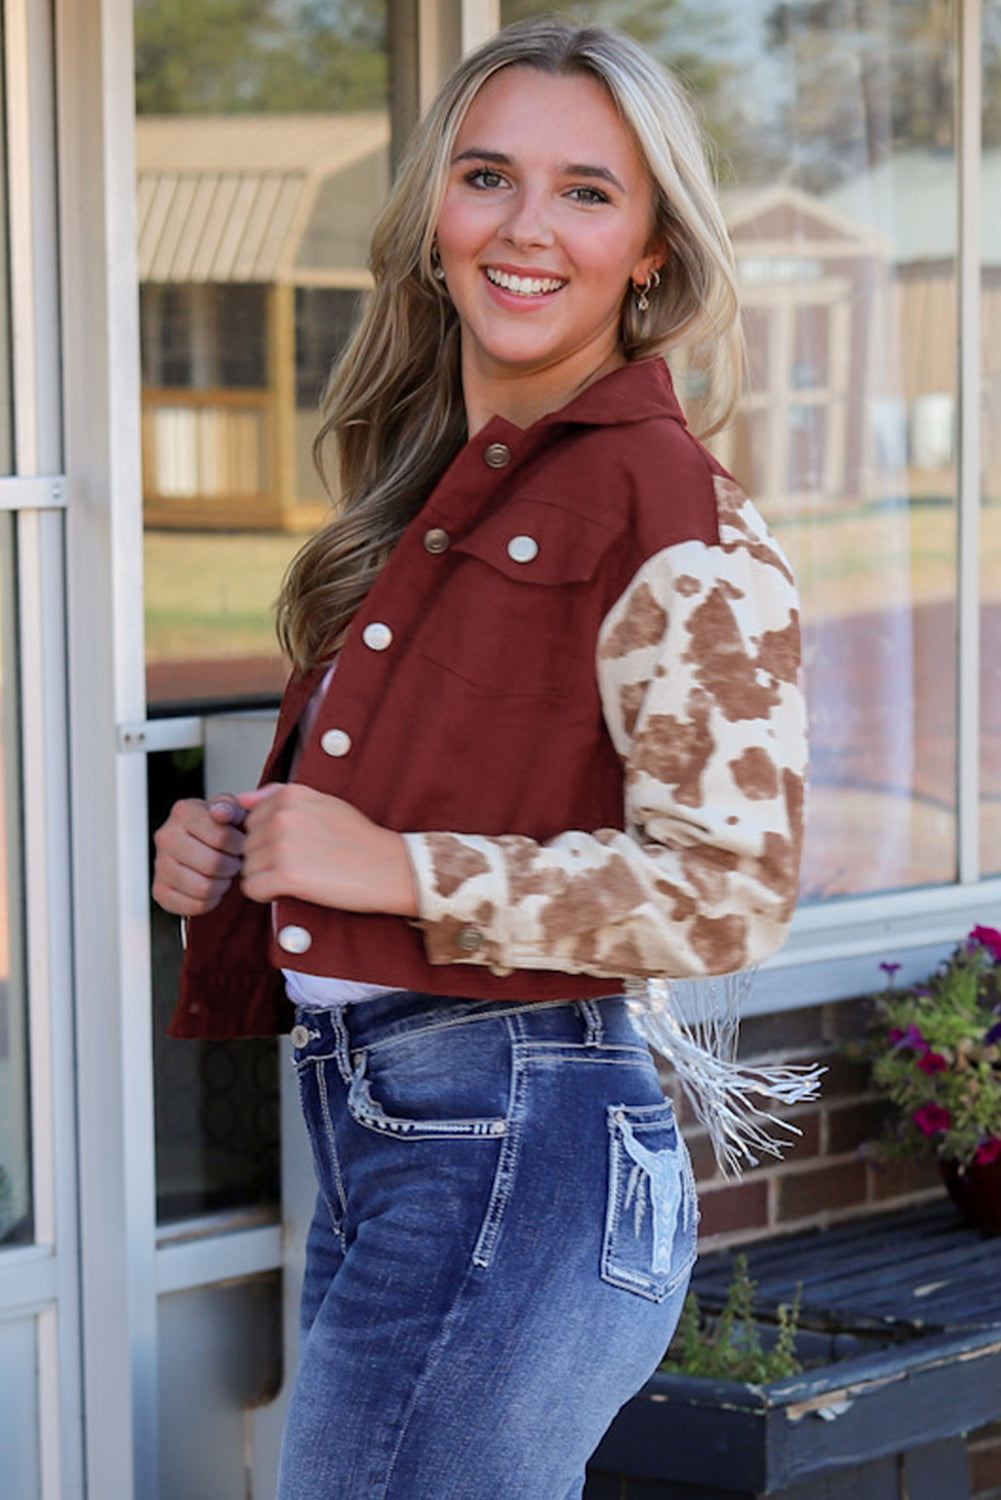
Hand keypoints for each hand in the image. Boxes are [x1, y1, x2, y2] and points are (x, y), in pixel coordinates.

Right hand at [152, 795, 246, 915]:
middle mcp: (166, 836)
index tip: (240, 844)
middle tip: (233, 862)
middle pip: (213, 864)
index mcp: (183, 812)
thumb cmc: (218, 827)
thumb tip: (220, 812)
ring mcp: (159, 865)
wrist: (201, 843)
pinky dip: (210, 901)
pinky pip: (194, 905)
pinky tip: (212, 888)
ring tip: (223, 874)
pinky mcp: (159, 890)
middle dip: (232, 866)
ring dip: (222, 884)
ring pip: (203, 887)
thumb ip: (230, 807)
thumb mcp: (230, 809)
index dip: (239, 845)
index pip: (221, 837)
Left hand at [236, 783, 417, 916]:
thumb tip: (241, 799)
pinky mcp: (286, 875)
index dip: (268, 839)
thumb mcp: (323, 803)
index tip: (294, 848)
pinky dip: (265, 895)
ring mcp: (282, 845)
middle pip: (246, 844)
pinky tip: (289, 891)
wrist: (389, 868)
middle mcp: (282, 815)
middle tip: (299, 865)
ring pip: (247, 867)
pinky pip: (251, 888)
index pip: (251, 820)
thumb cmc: (360, 839)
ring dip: (265, 877)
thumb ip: (279, 796)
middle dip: (264, 858)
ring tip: (298, 877)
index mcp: (290, 795)